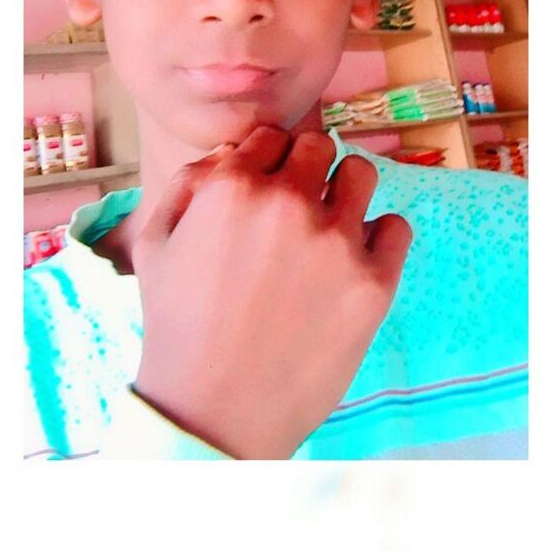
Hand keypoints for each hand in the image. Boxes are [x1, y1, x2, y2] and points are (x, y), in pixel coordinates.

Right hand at [132, 125, 411, 458]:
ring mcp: (336, 241)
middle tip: (297, 209)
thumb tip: (233, 152)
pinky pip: (395, 227)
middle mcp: (289, 203)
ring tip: (329, 230)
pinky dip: (379, 238)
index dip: (269, 160)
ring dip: (346, 192)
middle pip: (319, 146)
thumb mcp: (155, 243)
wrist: (213, 413)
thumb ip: (189, 182)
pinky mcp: (373, 282)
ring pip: (362, 174)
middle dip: (307, 169)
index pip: (272, 137)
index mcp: (234, 187)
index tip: (268, 187)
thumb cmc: (177, 328)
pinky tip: (353, 264)